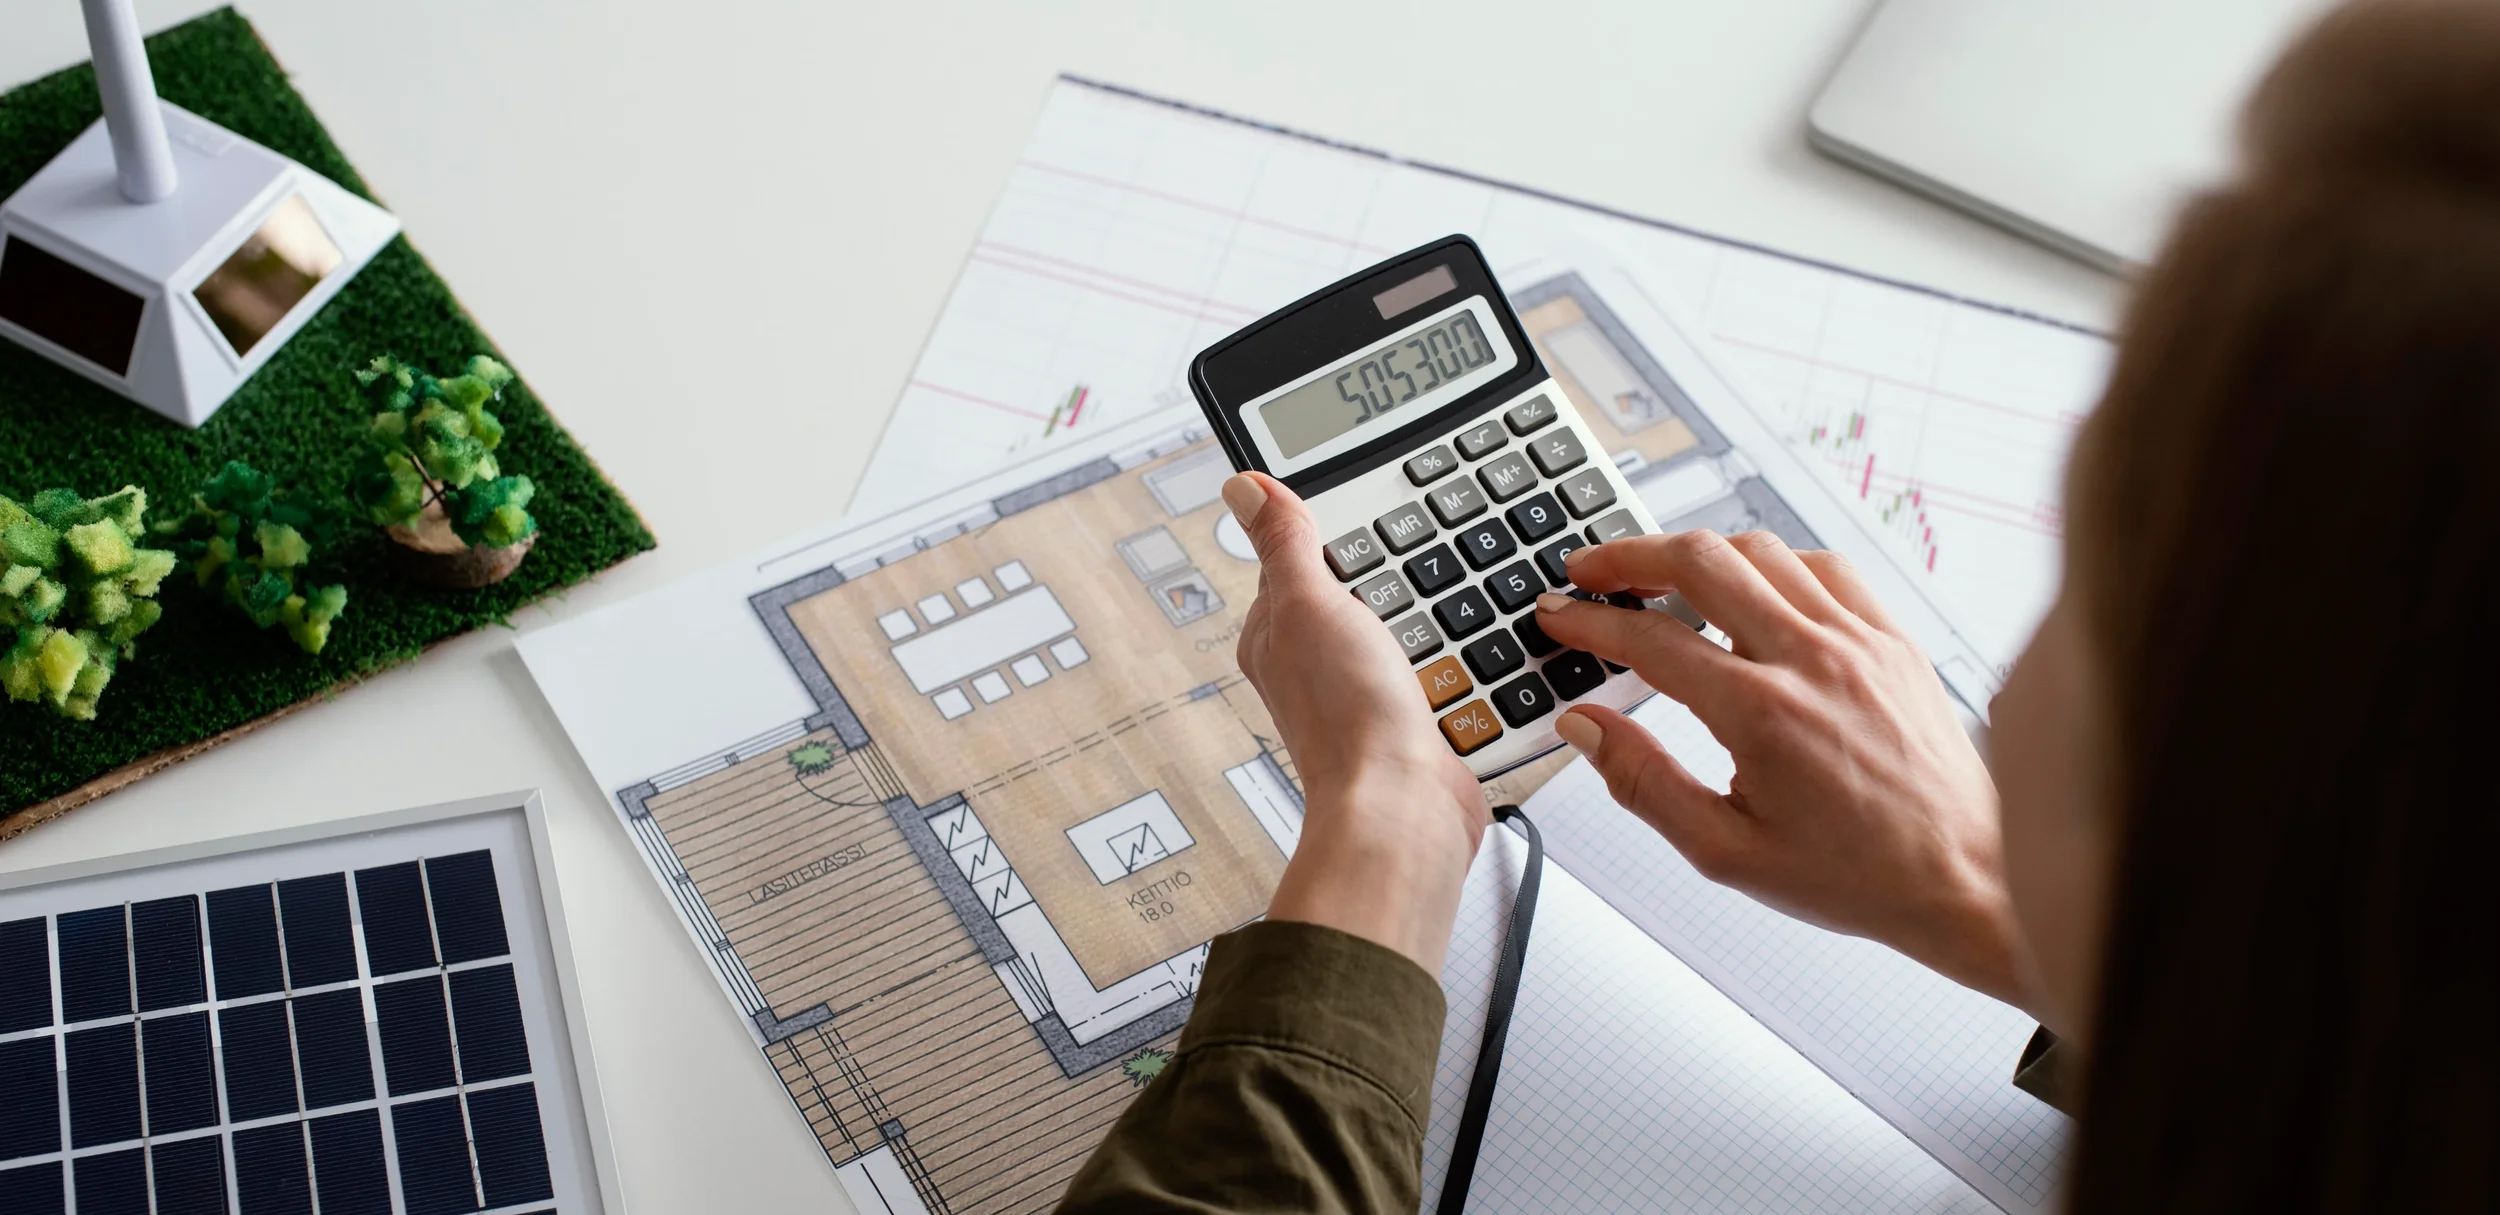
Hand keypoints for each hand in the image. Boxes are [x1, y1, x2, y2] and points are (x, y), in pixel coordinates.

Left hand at [1224, 472, 1486, 975]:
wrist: (1404, 809)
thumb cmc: (1347, 717)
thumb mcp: (1309, 603)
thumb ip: (1283, 544)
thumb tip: (1242, 486)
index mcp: (1276, 631)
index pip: (1302, 557)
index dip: (1340, 532)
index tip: (1376, 521)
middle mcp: (1314, 664)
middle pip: (1362, 589)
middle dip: (1399, 578)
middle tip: (1417, 578)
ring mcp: (1364, 693)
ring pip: (1410, 628)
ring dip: (1436, 620)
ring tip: (1446, 619)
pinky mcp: (1411, 720)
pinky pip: (1445, 671)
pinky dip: (1461, 663)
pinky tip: (1470, 657)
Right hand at [1536, 530, 2045, 1016]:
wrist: (1966, 878)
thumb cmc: (1859, 875)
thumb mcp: (1724, 850)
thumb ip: (1642, 782)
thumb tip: (1585, 728)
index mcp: (1762, 714)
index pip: (1651, 640)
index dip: (1591, 622)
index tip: (1559, 615)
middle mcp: (1812, 660)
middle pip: (1701, 561)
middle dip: (1631, 555)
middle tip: (1593, 569)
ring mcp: (1859, 640)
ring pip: (1762, 550)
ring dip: (1701, 551)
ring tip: (1663, 573)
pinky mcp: (1893, 639)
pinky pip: (1825, 567)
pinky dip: (1775, 562)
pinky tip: (1753, 585)